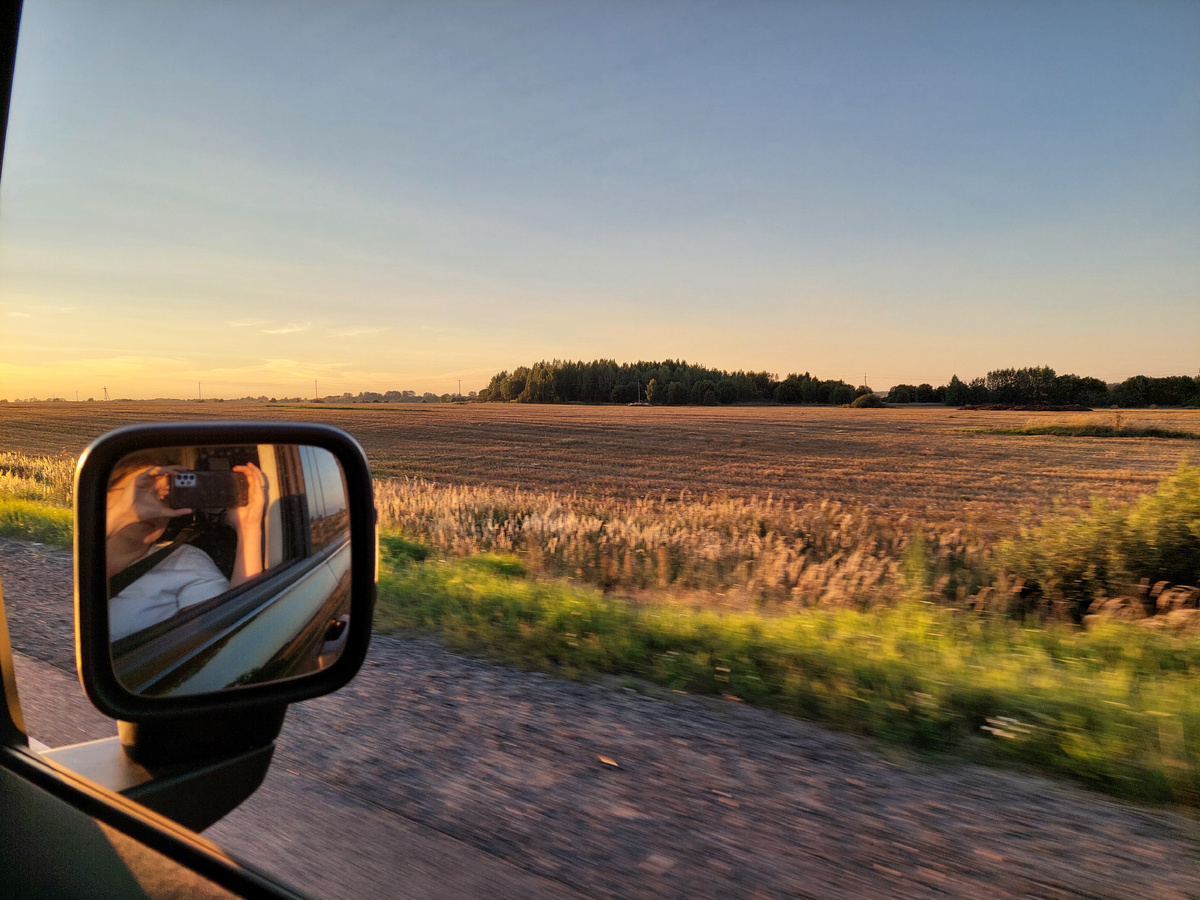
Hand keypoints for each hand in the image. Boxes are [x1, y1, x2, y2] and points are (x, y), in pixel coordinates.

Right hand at [106, 465, 191, 539]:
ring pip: (161, 470)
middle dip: (178, 471)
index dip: (181, 480)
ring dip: (171, 469)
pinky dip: (161, 470)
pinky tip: (168, 472)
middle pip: (168, 474)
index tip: (191, 478)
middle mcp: (154, 483)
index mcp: (159, 490)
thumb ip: (176, 511)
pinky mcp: (141, 478)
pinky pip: (152, 471)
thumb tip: (190, 510)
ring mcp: (147, 480)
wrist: (129, 514)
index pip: (171, 482)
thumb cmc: (144, 512)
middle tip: (188, 470)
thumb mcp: (163, 511)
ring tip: (180, 471)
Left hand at [228, 462, 266, 585]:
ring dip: (251, 470)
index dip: (245, 473)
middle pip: (255, 476)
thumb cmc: (240, 519)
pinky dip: (254, 475)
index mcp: (250, 494)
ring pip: (257, 477)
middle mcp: (256, 493)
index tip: (236, 470)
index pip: (250, 480)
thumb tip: (219, 493)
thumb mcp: (232, 504)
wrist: (245, 527)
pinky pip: (258, 483)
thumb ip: (229, 498)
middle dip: (248, 469)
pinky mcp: (260, 496)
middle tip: (239, 466)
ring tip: (245, 465)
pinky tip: (249, 471)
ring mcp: (259, 494)